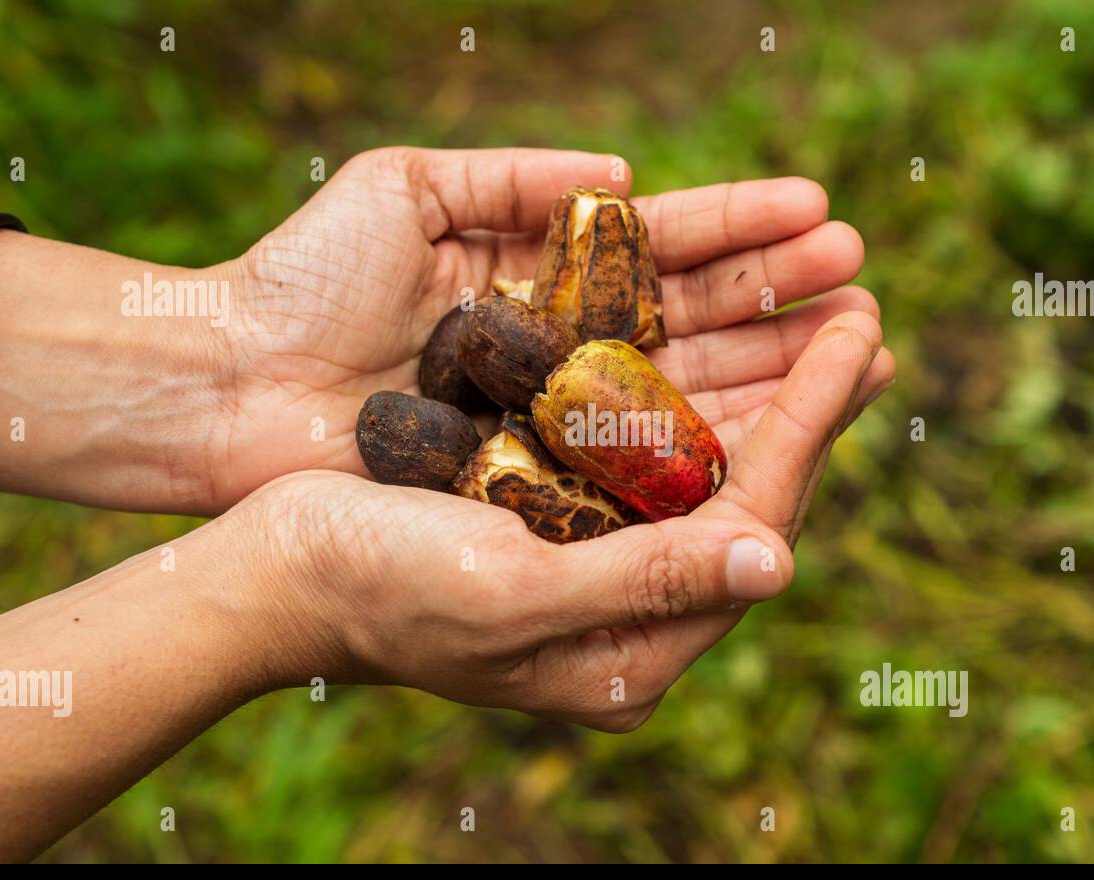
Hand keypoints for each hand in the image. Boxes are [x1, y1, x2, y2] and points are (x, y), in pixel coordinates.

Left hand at [206, 147, 893, 511]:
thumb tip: (627, 176)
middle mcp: (562, 355)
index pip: (666, 250)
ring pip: (685, 398)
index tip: (827, 218)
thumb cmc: (301, 278)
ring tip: (860, 351)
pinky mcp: (538, 489)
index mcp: (542, 277)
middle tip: (869, 290)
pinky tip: (783, 429)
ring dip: (772, 375)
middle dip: (782, 306)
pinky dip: (709, 450)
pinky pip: (637, 469)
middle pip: (694, 327)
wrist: (224, 385)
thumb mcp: (406, 189)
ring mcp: (554, 426)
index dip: (747, 234)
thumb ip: (516, 178)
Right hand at [248, 290, 890, 729]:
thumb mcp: (513, 594)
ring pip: (704, 462)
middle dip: (806, 404)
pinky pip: (646, 446)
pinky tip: (723, 337)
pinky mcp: (558, 514)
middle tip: (865, 318)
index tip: (861, 342)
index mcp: (631, 652)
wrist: (274, 573)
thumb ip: (645, 583)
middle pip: (744, 493)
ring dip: (761, 385)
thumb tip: (779, 564)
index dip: (810, 427)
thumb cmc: (379, 591)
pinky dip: (688, 387)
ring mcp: (595, 560)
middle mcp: (627, 609)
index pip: (752, 525)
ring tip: (824, 314)